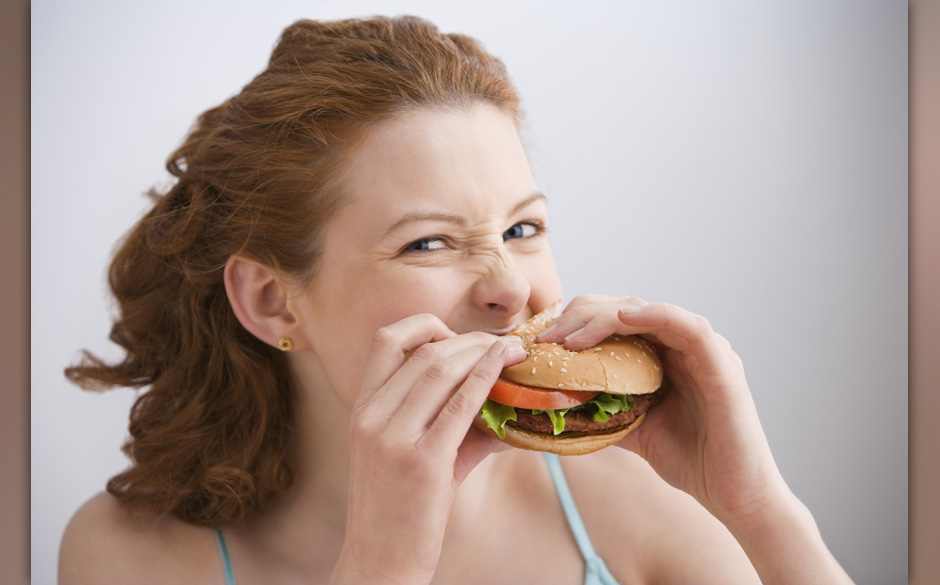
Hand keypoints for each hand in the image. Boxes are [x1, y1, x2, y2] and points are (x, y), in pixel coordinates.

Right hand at [332, 314, 524, 584]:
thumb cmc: (397, 510)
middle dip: (469, 338)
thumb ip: (443, 421)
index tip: (457, 337)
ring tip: (512, 350)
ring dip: (483, 352)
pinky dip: (486, 377)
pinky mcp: (423, 462)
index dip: (425, 326)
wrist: (379, 563)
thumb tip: (500, 399)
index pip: (386, 340)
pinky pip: (460, 404)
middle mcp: (370, 417)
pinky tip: (505, 367)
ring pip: (442, 369)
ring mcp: (393, 438)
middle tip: (501, 340)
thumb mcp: (404, 455)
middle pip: (423, 351)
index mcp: (361, 409)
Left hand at [536, 295, 787, 522]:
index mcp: (664, 355)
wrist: (733, 494)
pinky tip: (621, 318)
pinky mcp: (721, 362)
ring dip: (604, 317)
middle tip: (546, 337)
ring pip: (648, 312)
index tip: (542, 341)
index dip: (577, 323)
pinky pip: (688, 326)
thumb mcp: (634, 428)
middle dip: (581, 316)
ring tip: (569, 337)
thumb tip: (556, 405)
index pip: (616, 321)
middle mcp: (684, 345)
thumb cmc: (690, 460)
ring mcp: (705, 350)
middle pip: (626, 309)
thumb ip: (604, 409)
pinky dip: (653, 316)